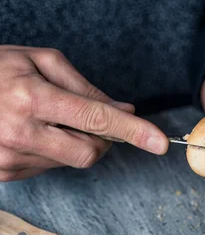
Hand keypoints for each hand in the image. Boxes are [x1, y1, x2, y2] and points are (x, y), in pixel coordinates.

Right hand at [0, 46, 167, 180]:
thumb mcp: (40, 61)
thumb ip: (84, 87)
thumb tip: (123, 110)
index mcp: (31, 97)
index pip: (95, 118)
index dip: (132, 131)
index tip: (160, 142)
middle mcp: (20, 132)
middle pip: (90, 152)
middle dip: (101, 139)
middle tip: (90, 119)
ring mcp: (10, 158)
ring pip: (70, 161)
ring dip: (73, 142)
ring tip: (46, 118)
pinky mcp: (4, 173)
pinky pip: (49, 168)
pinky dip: (53, 151)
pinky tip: (32, 132)